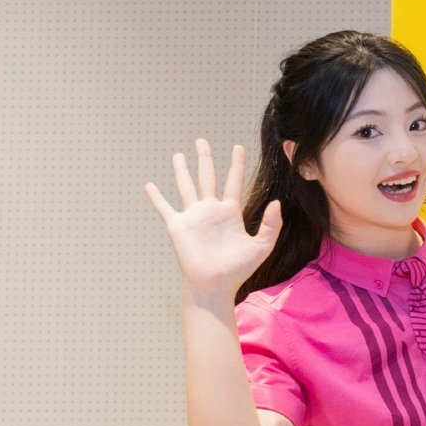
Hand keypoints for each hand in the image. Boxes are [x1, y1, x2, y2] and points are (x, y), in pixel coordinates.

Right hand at [144, 140, 281, 305]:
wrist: (215, 285)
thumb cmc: (238, 269)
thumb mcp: (261, 246)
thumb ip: (271, 224)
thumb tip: (276, 202)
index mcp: (231, 212)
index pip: (234, 181)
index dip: (236, 164)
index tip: (238, 147)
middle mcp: (211, 210)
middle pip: (208, 177)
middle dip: (205, 159)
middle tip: (201, 141)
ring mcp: (194, 217)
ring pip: (186, 186)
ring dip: (182, 171)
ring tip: (178, 155)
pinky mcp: (178, 226)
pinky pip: (165, 208)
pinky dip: (156, 197)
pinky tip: (149, 185)